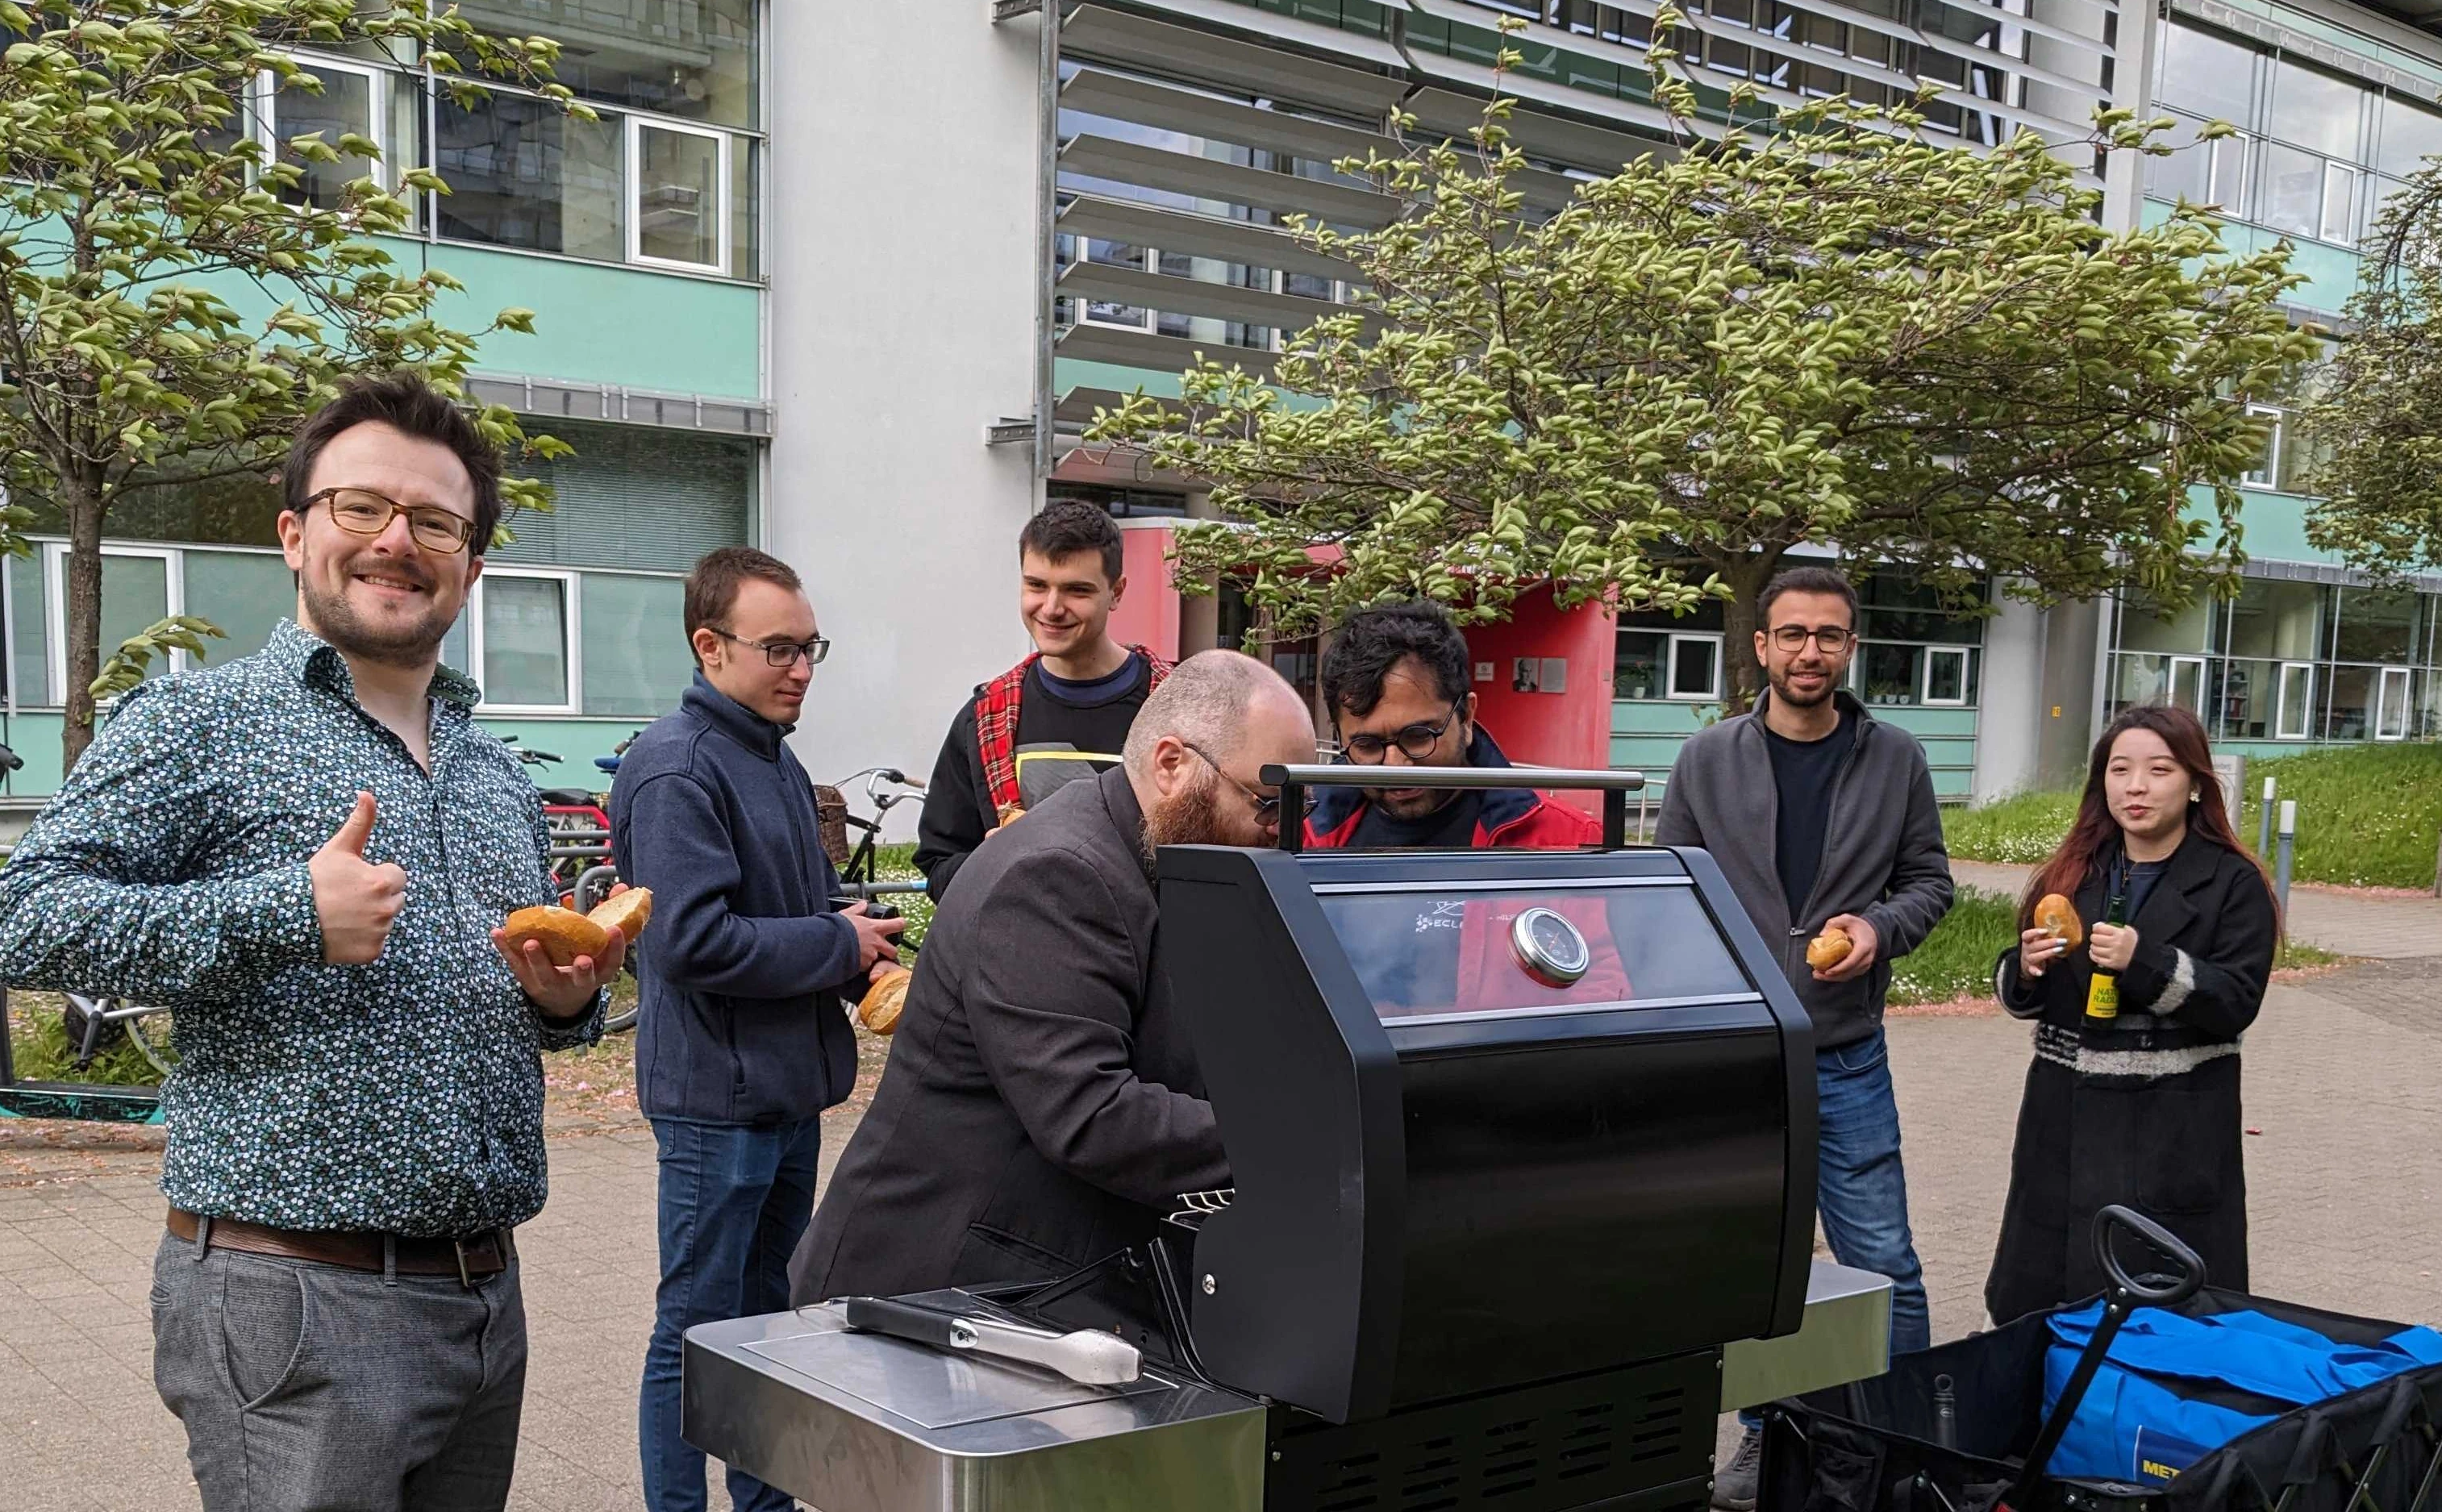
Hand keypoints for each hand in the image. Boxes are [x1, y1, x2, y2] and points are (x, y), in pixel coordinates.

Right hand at [311, 792, 406, 964]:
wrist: (285, 917)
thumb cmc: (314, 880)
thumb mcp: (338, 848)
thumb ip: (360, 822)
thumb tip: (367, 793)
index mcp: (384, 881)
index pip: (397, 876)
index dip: (375, 876)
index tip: (354, 880)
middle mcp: (387, 908)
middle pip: (395, 899)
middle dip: (377, 897)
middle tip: (347, 898)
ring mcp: (379, 933)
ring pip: (386, 921)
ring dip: (371, 919)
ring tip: (343, 914)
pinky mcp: (371, 953)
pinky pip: (376, 944)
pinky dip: (363, 940)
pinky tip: (342, 932)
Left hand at [490, 920, 626, 1018]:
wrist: (563, 999)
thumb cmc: (585, 963)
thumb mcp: (600, 946)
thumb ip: (608, 916)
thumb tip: (622, 887)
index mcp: (600, 973)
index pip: (612, 963)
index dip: (616, 948)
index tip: (615, 929)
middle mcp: (578, 983)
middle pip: (582, 979)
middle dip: (582, 970)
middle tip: (581, 959)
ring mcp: (552, 984)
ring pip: (545, 974)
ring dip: (537, 959)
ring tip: (531, 942)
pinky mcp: (529, 981)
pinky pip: (516, 965)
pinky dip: (505, 949)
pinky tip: (497, 932)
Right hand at [840, 902, 904, 971]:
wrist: (829, 944)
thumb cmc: (838, 928)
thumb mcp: (848, 915)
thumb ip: (857, 909)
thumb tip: (863, 904)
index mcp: (875, 928)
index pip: (897, 925)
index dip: (900, 924)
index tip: (900, 924)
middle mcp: (876, 942)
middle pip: (893, 950)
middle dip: (890, 951)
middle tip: (884, 949)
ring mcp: (871, 955)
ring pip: (878, 959)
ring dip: (872, 958)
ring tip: (861, 954)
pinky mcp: (863, 965)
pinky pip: (866, 966)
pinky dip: (862, 964)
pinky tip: (854, 959)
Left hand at [1812, 913, 1880, 981]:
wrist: (1874, 933)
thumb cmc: (1859, 926)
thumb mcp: (1848, 919)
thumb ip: (1835, 922)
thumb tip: (1822, 934)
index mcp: (1864, 947)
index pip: (1851, 962)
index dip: (1839, 968)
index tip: (1826, 971)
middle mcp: (1866, 959)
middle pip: (1848, 972)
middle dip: (1832, 976)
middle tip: (1816, 974)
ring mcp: (1865, 965)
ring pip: (1848, 976)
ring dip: (1832, 978)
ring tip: (1817, 975)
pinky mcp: (1861, 968)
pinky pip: (1849, 975)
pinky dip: (1837, 976)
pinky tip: (1825, 974)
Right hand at [2019, 926, 2067, 978]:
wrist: (2027, 963)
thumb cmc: (2037, 949)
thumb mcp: (2038, 941)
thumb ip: (2046, 935)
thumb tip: (2064, 924)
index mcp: (2027, 941)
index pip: (2026, 935)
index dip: (2035, 932)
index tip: (2046, 930)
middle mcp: (2026, 950)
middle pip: (2035, 945)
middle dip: (2050, 943)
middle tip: (2063, 940)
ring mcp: (2028, 959)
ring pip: (2035, 956)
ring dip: (2048, 953)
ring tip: (2060, 949)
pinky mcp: (2031, 969)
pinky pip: (2032, 970)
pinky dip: (2036, 971)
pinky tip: (2041, 972)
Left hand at [2089, 921, 2138, 973]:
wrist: (2145, 960)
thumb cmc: (2135, 944)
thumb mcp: (2129, 931)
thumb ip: (2115, 926)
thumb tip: (2098, 925)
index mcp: (2121, 933)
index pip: (2099, 928)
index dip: (2096, 928)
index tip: (2097, 929)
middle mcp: (2117, 943)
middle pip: (2094, 938)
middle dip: (2095, 937)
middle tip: (2098, 938)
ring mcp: (2114, 954)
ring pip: (2094, 948)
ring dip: (2094, 947)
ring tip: (2098, 946)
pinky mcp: (2112, 964)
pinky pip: (2096, 958)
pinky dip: (2094, 955)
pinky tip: (2096, 953)